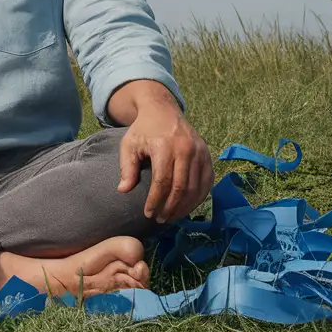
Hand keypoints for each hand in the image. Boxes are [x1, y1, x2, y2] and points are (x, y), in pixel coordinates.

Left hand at [117, 101, 213, 223]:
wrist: (163, 111)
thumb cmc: (144, 130)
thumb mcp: (129, 145)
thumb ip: (126, 167)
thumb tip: (123, 190)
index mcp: (165, 146)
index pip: (162, 181)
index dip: (155, 201)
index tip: (148, 213)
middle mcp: (186, 149)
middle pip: (181, 188)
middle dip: (170, 208)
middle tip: (160, 219)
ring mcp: (200, 152)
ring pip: (196, 188)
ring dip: (184, 207)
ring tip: (171, 217)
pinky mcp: (208, 156)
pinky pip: (206, 183)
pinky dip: (198, 198)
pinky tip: (186, 207)